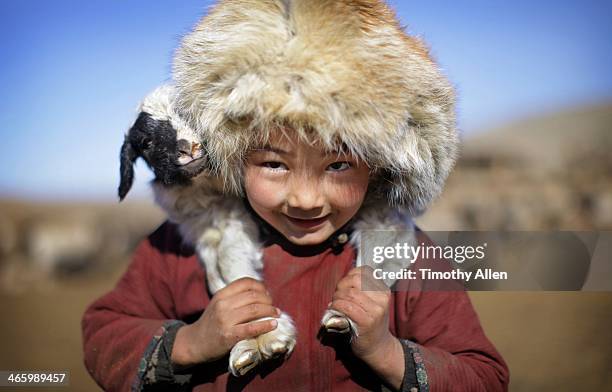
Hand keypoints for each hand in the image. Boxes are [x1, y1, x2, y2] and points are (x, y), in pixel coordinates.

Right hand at [172, 278, 279, 366]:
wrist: (194, 343)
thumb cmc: (211, 323)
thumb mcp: (219, 304)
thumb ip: (235, 297)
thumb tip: (263, 294)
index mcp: (221, 294)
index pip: (246, 282)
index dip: (261, 286)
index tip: (267, 294)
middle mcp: (223, 304)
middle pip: (253, 295)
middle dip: (268, 300)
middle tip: (273, 307)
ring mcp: (225, 320)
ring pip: (255, 309)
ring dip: (270, 311)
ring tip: (276, 315)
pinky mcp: (229, 336)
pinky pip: (251, 328)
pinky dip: (265, 325)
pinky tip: (273, 325)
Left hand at [329, 266, 403, 389]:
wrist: (378, 347)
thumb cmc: (370, 322)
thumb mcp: (370, 303)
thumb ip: (359, 289)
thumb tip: (341, 282)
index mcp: (383, 290)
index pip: (362, 272)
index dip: (348, 277)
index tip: (344, 287)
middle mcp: (382, 298)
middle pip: (354, 280)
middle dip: (340, 287)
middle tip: (337, 298)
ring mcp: (376, 310)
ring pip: (349, 293)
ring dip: (336, 298)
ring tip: (335, 305)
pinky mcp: (367, 321)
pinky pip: (346, 306)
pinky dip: (336, 306)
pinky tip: (334, 310)